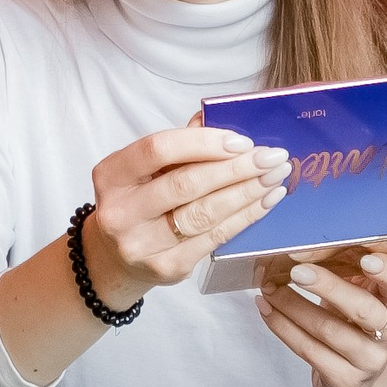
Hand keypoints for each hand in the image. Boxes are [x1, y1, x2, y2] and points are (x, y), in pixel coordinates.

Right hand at [82, 128, 289, 311]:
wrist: (115, 259)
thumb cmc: (138, 202)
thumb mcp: (145, 170)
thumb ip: (178, 145)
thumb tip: (218, 119)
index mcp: (111, 175)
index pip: (158, 149)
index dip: (203, 142)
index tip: (241, 141)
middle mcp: (120, 211)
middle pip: (186, 183)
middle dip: (236, 168)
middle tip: (271, 157)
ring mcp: (142, 244)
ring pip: (205, 213)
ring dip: (247, 192)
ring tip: (275, 177)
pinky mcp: (168, 267)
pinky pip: (215, 237)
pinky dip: (245, 217)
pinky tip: (265, 202)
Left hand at [255, 243, 386, 386]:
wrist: (360, 379)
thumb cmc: (355, 322)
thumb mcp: (362, 293)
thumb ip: (350, 268)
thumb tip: (306, 239)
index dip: (385, 271)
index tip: (365, 259)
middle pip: (363, 308)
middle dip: (328, 287)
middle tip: (296, 271)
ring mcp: (369, 359)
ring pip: (328, 330)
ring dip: (292, 305)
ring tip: (270, 287)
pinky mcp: (345, 379)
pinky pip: (309, 350)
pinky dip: (282, 326)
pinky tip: (267, 310)